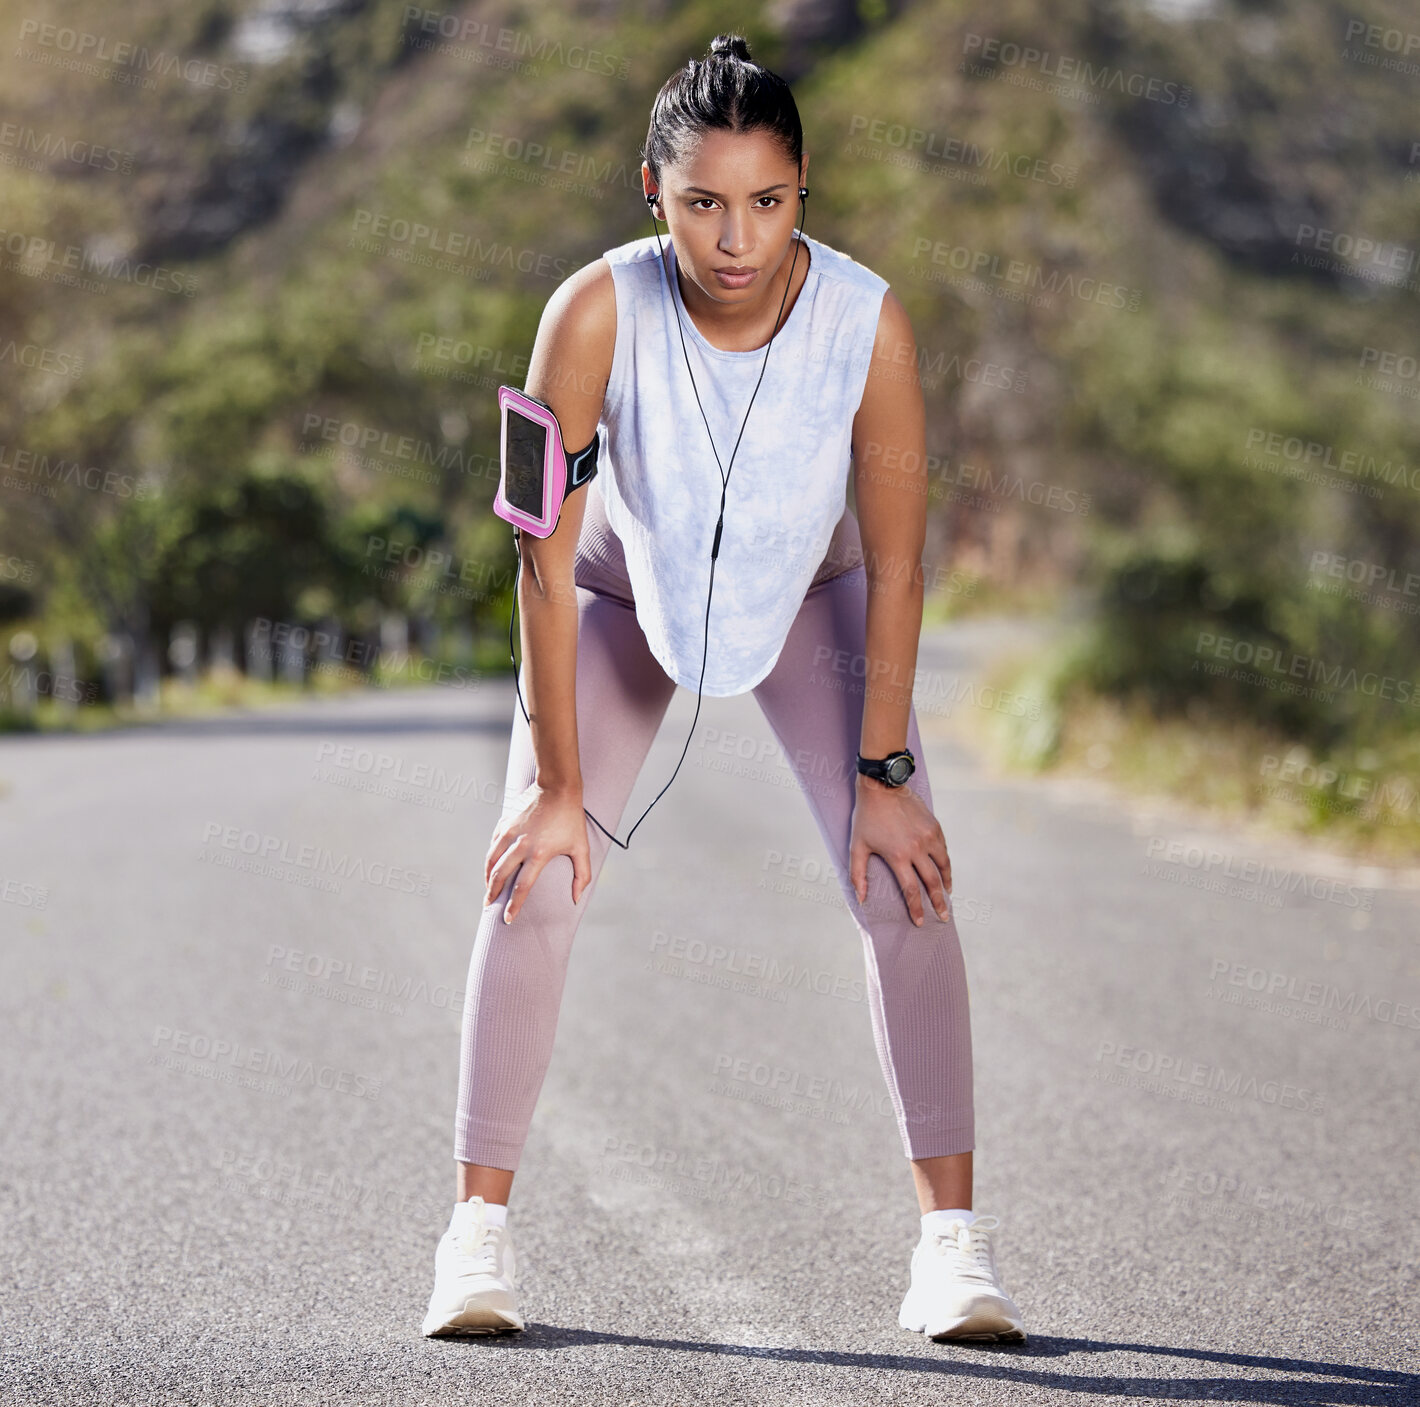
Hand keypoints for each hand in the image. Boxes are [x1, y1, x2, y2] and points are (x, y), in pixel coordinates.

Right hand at [484, 781, 591, 922]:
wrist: (557, 787)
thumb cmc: (572, 818)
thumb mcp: (581, 847)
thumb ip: (582, 875)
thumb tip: (576, 899)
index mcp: (538, 854)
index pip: (522, 887)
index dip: (513, 906)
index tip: (508, 918)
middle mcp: (520, 845)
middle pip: (499, 876)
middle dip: (492, 894)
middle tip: (488, 907)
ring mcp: (510, 832)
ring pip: (491, 860)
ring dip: (487, 877)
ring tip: (487, 889)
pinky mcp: (505, 822)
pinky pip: (493, 844)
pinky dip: (490, 857)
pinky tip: (492, 865)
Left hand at [848, 773, 951, 926]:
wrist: (882, 787)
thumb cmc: (866, 817)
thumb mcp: (857, 846)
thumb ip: (858, 875)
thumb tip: (862, 900)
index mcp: (898, 856)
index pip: (911, 890)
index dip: (916, 909)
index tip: (920, 922)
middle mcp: (917, 848)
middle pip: (932, 882)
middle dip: (938, 903)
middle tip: (943, 917)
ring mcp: (928, 837)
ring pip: (943, 866)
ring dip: (946, 883)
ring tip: (947, 895)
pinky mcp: (934, 826)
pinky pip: (943, 850)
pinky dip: (945, 863)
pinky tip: (944, 870)